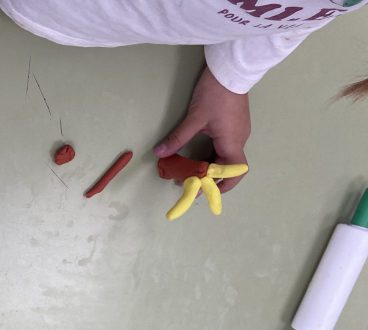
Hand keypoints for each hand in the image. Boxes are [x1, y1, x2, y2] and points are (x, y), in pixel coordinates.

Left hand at [154, 68, 250, 192]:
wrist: (231, 69)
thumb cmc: (216, 94)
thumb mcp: (195, 118)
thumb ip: (178, 138)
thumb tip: (160, 153)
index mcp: (232, 142)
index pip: (234, 173)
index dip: (221, 186)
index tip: (202, 190)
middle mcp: (238, 140)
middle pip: (228, 167)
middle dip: (210, 178)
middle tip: (190, 183)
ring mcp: (237, 131)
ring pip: (225, 157)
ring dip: (209, 166)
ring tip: (189, 172)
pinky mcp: (233, 124)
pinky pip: (224, 146)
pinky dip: (211, 155)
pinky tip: (196, 157)